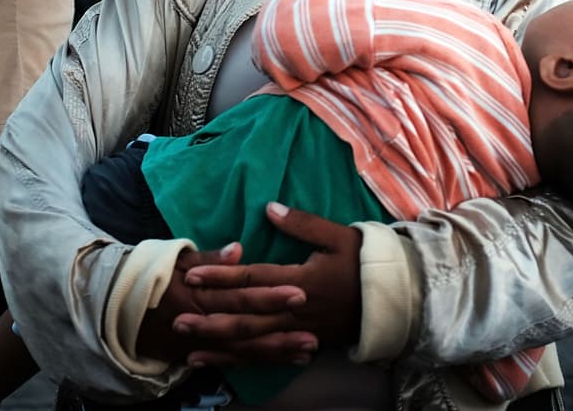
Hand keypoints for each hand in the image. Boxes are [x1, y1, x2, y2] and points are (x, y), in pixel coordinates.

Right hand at [137, 241, 313, 365]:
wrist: (117, 309)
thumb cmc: (152, 277)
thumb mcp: (176, 260)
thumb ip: (209, 259)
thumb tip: (239, 248)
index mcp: (199, 293)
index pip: (241, 293)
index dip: (270, 294)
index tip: (299, 291)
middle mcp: (202, 321)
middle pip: (247, 326)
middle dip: (280, 329)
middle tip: (313, 329)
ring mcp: (200, 343)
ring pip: (243, 350)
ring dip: (276, 351)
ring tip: (308, 350)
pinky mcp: (199, 354)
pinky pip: (233, 361)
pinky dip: (259, 361)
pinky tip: (285, 359)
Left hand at [174, 203, 362, 367]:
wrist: (396, 299)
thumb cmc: (364, 262)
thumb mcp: (337, 235)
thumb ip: (301, 224)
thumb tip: (268, 208)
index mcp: (301, 282)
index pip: (253, 279)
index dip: (221, 277)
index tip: (192, 274)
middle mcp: (295, 311)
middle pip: (246, 318)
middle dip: (210, 319)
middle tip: (177, 318)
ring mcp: (300, 332)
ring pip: (253, 344)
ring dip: (220, 346)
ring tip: (189, 349)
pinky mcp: (304, 344)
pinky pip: (268, 357)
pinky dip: (243, 361)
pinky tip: (222, 363)